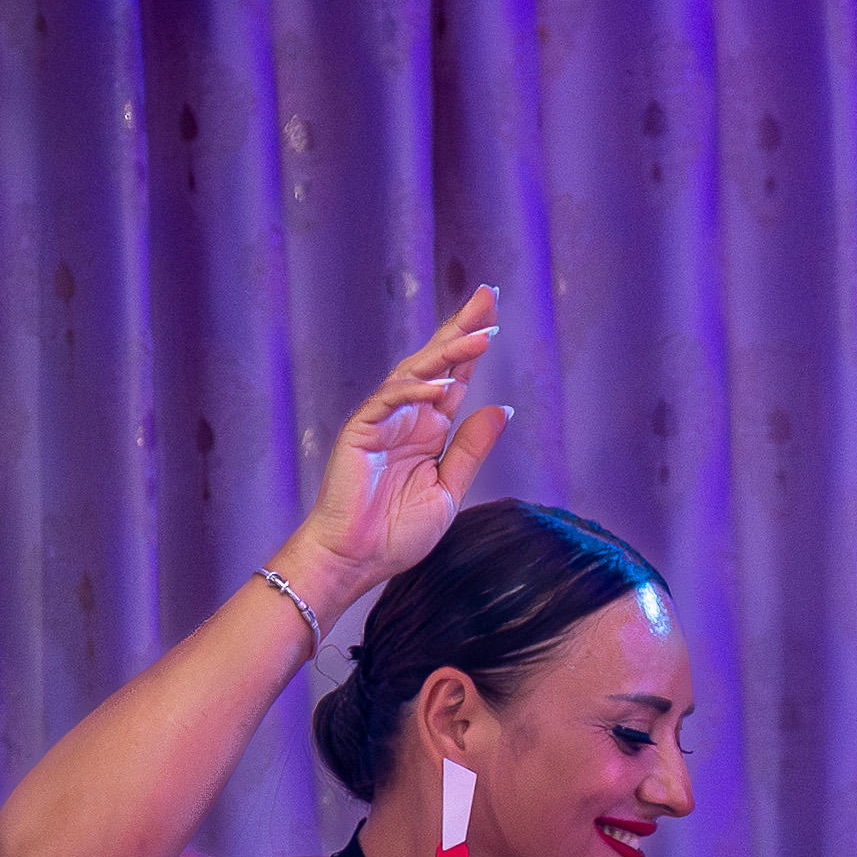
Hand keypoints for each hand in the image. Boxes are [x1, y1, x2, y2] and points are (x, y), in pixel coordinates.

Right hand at [285, 292, 507, 613]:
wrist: (355, 560)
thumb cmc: (396, 533)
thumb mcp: (449, 489)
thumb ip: (472, 448)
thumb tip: (501, 408)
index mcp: (429, 430)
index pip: (455, 378)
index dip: (473, 347)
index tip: (494, 315)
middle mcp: (407, 417)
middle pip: (436, 362)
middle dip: (462, 328)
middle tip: (488, 295)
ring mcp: (382, 421)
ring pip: (414, 374)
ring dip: (447, 353)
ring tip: (480, 335)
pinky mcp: (360, 431)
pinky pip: (387, 402)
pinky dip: (413, 392)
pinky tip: (440, 386)